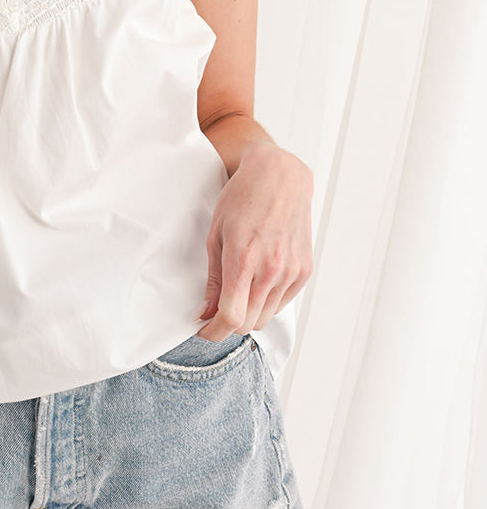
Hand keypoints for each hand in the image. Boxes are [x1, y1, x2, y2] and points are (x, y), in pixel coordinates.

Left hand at [195, 142, 313, 340]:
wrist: (279, 177)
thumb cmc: (242, 199)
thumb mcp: (216, 236)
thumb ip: (213, 279)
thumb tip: (206, 312)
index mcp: (243, 260)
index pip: (230, 317)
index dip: (213, 332)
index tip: (204, 330)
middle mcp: (271, 269)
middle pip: (247, 323)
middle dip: (228, 323)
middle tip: (216, 309)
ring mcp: (291, 271)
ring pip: (266, 317)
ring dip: (249, 312)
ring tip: (239, 290)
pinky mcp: (304, 270)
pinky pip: (282, 303)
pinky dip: (267, 301)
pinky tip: (258, 280)